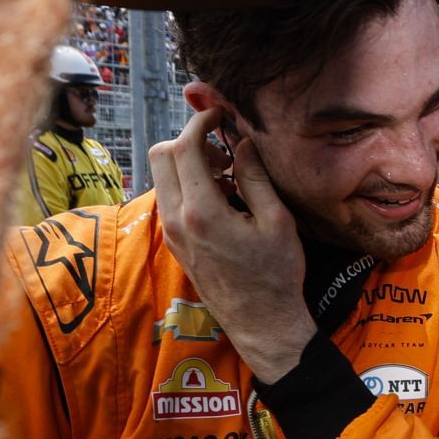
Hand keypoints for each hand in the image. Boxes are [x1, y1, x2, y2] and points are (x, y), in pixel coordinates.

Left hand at [150, 108, 314, 381]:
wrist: (262, 323)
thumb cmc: (276, 274)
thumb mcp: (277, 221)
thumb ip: (255, 177)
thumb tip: (242, 143)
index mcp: (202, 212)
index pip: (184, 147)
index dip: (200, 121)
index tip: (220, 115)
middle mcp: (177, 220)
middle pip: (161, 155)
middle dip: (188, 140)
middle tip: (222, 150)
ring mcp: (172, 232)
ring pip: (162, 176)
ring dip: (188, 163)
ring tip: (226, 175)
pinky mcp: (175, 242)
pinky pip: (169, 198)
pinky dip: (187, 185)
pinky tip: (221, 198)